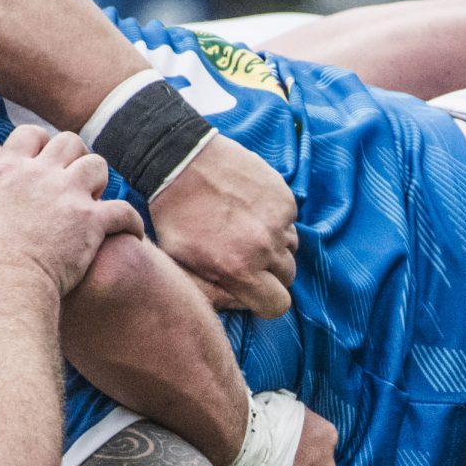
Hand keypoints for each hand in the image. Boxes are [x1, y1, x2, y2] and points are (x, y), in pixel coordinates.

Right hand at [0, 126, 146, 301]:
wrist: (6, 285)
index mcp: (8, 171)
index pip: (31, 134)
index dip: (44, 144)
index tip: (49, 162)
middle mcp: (40, 175)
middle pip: (71, 142)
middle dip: (78, 158)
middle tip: (79, 183)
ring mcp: (69, 195)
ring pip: (99, 165)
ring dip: (102, 181)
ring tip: (99, 202)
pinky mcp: (92, 221)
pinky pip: (123, 209)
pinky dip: (131, 221)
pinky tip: (132, 232)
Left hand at [150, 135, 298, 317]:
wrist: (181, 160)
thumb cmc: (175, 215)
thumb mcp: (180, 263)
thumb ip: (211, 294)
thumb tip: (241, 304)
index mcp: (239, 269)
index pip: (278, 305)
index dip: (266, 301)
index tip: (255, 290)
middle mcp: (264, 247)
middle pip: (288, 277)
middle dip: (270, 273)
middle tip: (246, 256)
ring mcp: (278, 220)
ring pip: (291, 248)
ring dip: (275, 245)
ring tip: (246, 230)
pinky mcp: (284, 197)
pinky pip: (289, 221)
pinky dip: (275, 220)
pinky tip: (249, 209)